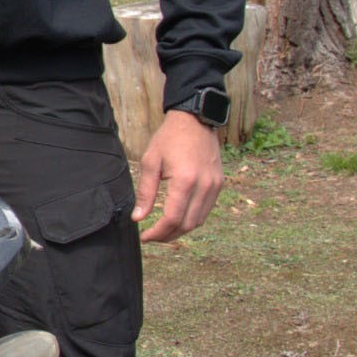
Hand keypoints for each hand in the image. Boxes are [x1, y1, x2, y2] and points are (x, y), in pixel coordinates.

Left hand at [133, 110, 223, 244]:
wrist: (195, 120)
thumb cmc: (170, 138)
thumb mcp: (151, 161)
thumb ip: (145, 192)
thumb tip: (138, 217)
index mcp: (185, 180)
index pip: (172, 218)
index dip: (158, 232)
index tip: (145, 236)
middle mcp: (204, 186)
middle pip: (187, 224)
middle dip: (168, 235)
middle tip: (152, 236)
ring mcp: (214, 186)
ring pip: (198, 221)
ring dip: (180, 230)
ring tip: (163, 230)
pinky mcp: (219, 184)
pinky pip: (206, 210)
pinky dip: (192, 219)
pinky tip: (178, 218)